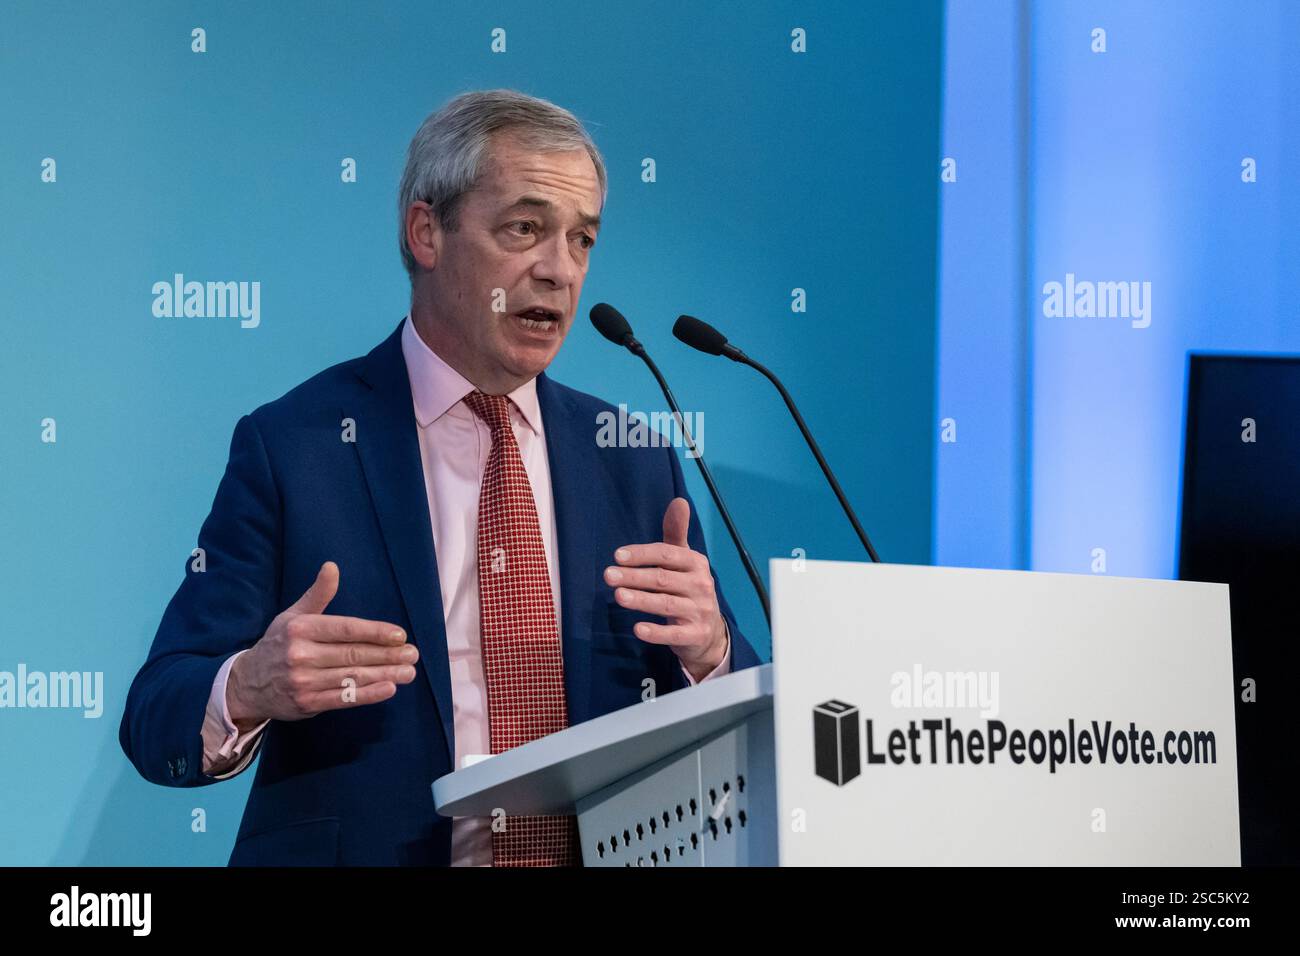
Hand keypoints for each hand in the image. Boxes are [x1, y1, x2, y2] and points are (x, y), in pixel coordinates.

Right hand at [227, 561, 418, 726]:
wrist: (247, 684)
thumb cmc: (278, 644)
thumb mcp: (293, 615)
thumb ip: (317, 594)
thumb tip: (332, 566)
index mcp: (301, 629)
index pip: (345, 629)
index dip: (374, 632)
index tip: (399, 635)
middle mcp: (301, 654)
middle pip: (353, 654)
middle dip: (387, 654)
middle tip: (413, 654)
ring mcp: (304, 681)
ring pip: (352, 676)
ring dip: (385, 674)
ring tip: (408, 672)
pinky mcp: (307, 703)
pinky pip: (343, 699)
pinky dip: (368, 695)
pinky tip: (388, 689)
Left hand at [604, 497, 728, 682]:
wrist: (708, 631)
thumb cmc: (688, 588)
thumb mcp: (684, 560)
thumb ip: (676, 533)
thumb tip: (679, 501)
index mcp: (696, 563)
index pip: (667, 555)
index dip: (642, 554)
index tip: (617, 556)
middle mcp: (701, 585)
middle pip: (662, 579)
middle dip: (634, 576)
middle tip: (607, 575)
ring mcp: (700, 611)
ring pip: (666, 604)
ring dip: (641, 600)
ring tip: (618, 596)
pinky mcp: (695, 635)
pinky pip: (674, 634)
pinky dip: (656, 632)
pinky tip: (637, 629)